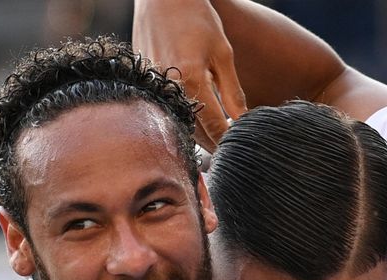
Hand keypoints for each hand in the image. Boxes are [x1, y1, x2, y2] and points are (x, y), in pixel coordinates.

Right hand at [133, 0, 246, 147]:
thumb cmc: (196, 19)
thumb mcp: (222, 53)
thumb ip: (232, 92)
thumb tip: (243, 122)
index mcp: (192, 80)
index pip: (215, 127)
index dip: (229, 143)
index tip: (240, 152)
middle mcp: (169, 88)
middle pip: (195, 133)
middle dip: (215, 145)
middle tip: (230, 152)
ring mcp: (152, 87)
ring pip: (178, 125)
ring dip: (197, 136)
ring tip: (216, 139)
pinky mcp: (143, 84)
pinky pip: (164, 111)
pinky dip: (181, 119)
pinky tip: (194, 119)